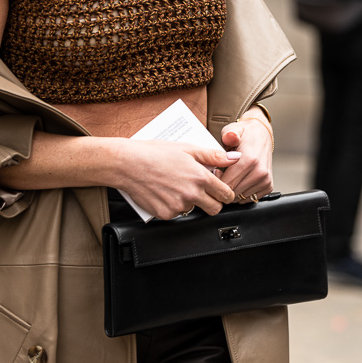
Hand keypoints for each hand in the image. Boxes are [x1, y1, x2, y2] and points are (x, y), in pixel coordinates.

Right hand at [112, 138, 240, 219]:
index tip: (221, 190)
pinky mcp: (165, 214)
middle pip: (214, 208)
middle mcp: (192, 194)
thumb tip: (234, 158)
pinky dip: (172, 206)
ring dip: (189, 202)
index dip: (225, 192)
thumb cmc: (154, 153)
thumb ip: (213, 156)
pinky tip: (164, 192)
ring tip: (175, 186)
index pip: (226, 194)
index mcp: (200, 177)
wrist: (127, 164)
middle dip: (212, 202)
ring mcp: (178, 206)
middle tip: (201, 191)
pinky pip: (176, 214)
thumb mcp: (187, 148)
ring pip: (193, 210)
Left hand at [218, 113, 272, 201]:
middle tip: (223, 173)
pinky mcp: (268, 186)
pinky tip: (240, 180)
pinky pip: (249, 198)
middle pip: (233, 193)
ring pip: (240, 198)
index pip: (227, 184)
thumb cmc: (244, 134)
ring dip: (233, 190)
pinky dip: (242, 192)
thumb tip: (230, 137)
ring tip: (232, 175)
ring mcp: (265, 181)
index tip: (216, 172)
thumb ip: (229, 134)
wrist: (261, 135)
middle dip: (224, 187)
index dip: (217, 181)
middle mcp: (260, 172)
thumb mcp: (233, 129)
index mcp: (249, 160)